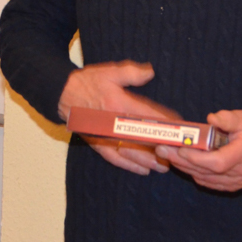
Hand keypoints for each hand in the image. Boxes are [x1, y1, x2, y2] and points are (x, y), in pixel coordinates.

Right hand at [58, 61, 175, 175]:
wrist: (62, 94)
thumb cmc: (87, 82)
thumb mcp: (110, 72)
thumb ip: (131, 72)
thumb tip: (150, 72)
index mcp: (118, 104)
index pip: (147, 115)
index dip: (164, 122)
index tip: (179, 127)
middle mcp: (113, 123)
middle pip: (141, 139)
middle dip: (159, 146)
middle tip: (176, 153)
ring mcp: (105, 135)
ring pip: (130, 152)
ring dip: (148, 160)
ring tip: (164, 166)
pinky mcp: (98, 143)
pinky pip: (115, 158)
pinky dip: (129, 166)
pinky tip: (142, 170)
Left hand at [155, 110, 241, 191]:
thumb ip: (229, 118)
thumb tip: (212, 118)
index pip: (218, 162)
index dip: (197, 158)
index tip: (180, 149)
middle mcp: (240, 171)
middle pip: (206, 171)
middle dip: (181, 161)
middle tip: (162, 149)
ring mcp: (235, 181)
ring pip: (203, 178)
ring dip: (183, 167)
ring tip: (166, 154)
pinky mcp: (230, 186)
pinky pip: (207, 182)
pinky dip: (192, 172)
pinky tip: (180, 162)